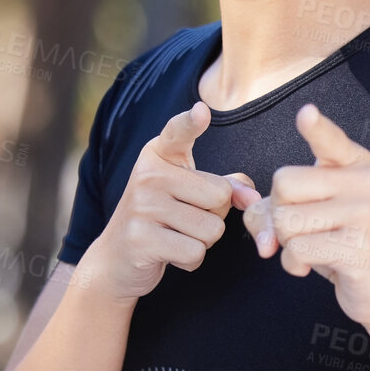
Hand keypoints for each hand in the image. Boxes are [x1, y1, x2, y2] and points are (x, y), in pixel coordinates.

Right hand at [80, 100, 260, 301]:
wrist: (116, 260)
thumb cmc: (163, 219)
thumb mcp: (191, 194)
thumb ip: (227, 187)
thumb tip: (253, 197)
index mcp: (159, 155)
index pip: (177, 133)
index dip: (190, 122)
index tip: (202, 110)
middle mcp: (148, 174)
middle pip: (220, 195)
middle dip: (215, 216)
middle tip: (184, 219)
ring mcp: (142, 206)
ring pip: (212, 228)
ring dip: (203, 241)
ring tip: (175, 236)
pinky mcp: (140, 239)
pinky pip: (195, 252)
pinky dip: (191, 260)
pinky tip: (169, 253)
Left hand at [241, 103, 369, 328]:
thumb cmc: (344, 247)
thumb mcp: (313, 217)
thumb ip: (276, 206)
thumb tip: (249, 213)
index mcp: (355, 165)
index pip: (329, 140)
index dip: (316, 127)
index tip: (306, 114)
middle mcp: (363, 182)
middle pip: (283, 183)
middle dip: (278, 212)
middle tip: (302, 230)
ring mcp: (363, 213)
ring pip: (285, 220)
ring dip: (285, 242)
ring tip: (312, 248)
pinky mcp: (357, 246)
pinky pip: (296, 249)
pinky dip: (293, 264)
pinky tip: (312, 266)